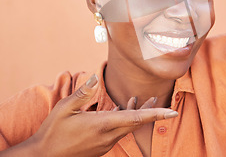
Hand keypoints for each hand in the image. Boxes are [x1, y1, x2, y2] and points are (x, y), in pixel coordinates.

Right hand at [26, 74, 177, 156]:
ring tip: (139, 100)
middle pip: (136, 123)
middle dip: (149, 111)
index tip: (173, 112)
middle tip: (157, 97)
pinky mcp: (100, 148)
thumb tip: (95, 77)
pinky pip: (117, 132)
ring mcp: (104, 144)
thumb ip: (83, 93)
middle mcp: (107, 136)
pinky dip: (122, 120)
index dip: (156, 114)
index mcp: (102, 125)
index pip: (136, 119)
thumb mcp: (64, 108)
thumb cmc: (52, 132)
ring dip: (135, 114)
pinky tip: (119, 110)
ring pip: (127, 127)